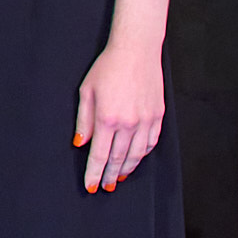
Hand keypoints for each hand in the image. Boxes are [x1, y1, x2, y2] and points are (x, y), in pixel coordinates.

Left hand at [74, 40, 167, 191]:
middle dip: (109, 176)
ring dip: (126, 169)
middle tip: (104, 186)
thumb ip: (84, 120)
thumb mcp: (87, 91)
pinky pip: (151, 142)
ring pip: (136, 155)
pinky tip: (135, 159)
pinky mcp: (158, 116)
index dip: (94, 173)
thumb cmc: (108, 67)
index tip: (91, 186)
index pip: (99, 155)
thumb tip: (80, 143)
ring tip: (118, 178)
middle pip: (118, 159)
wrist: (136, 51)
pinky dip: (142, 155)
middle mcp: (128, 123)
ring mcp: (146, 121)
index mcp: (107, 118)